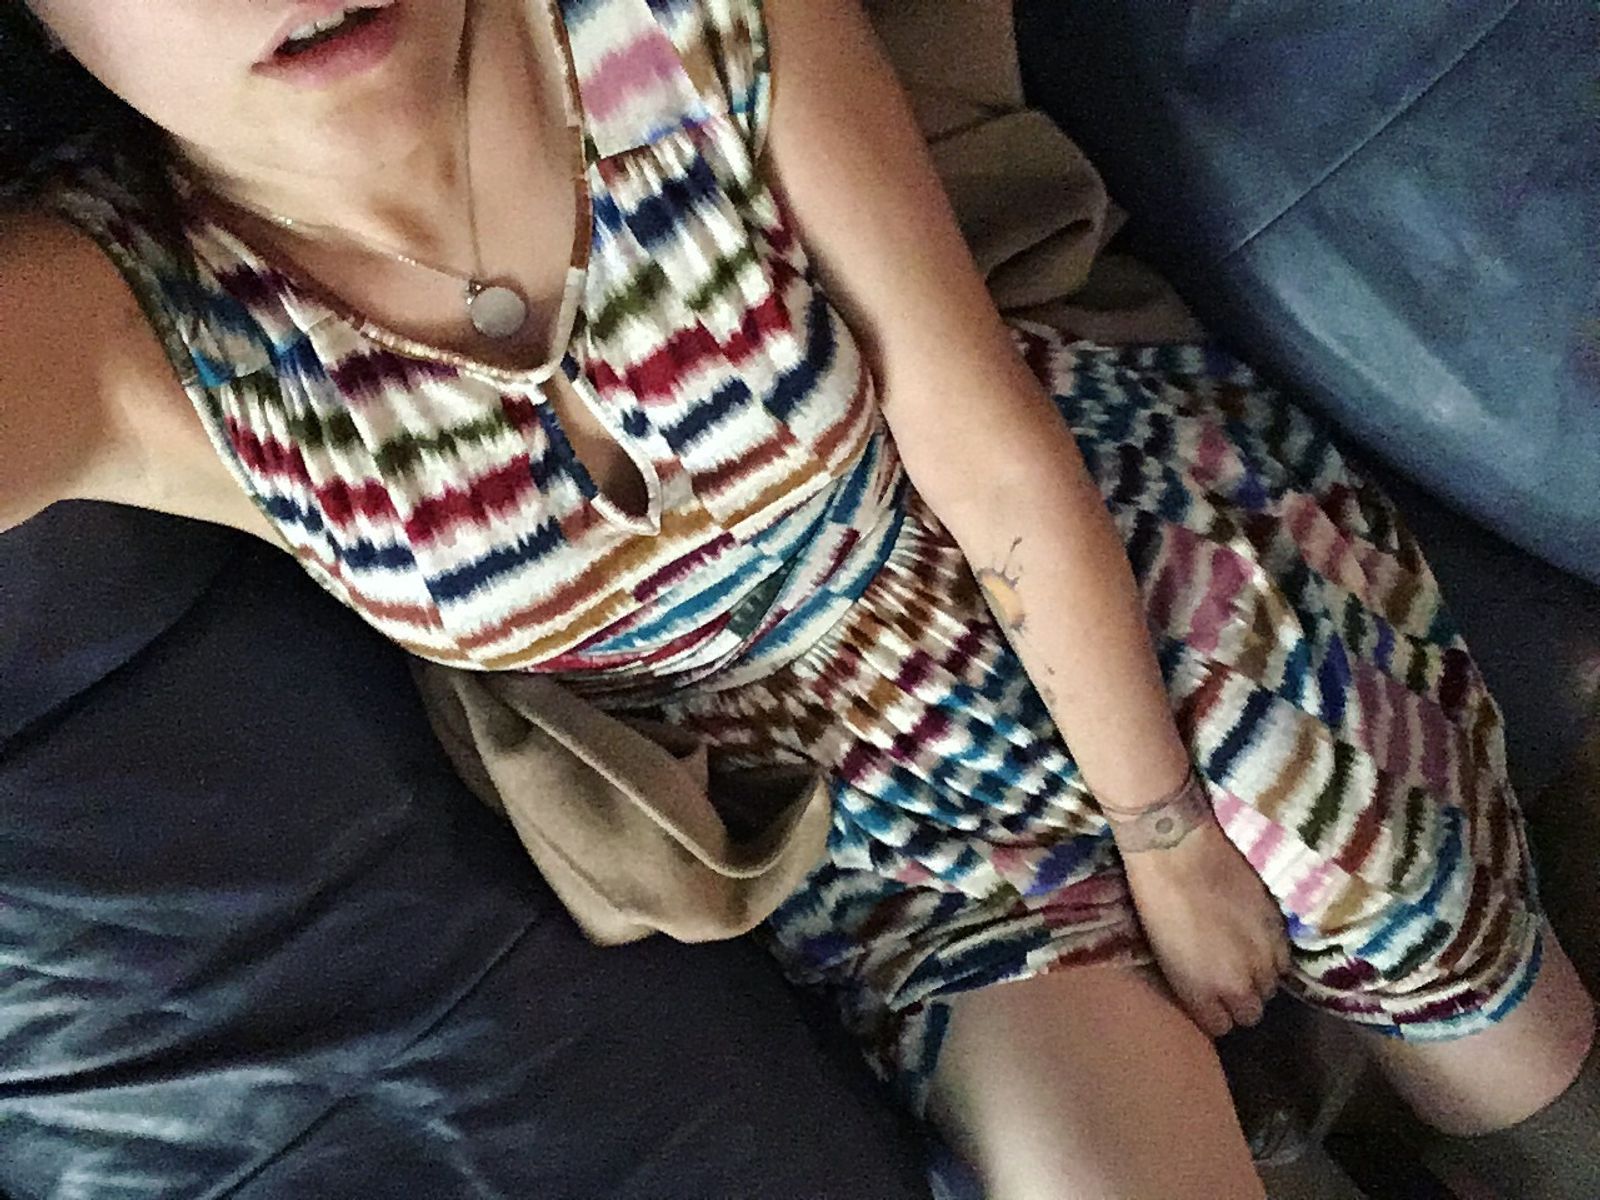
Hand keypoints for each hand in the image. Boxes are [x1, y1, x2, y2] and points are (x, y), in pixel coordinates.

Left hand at [1120, 816, 1290, 1036]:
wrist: (1178, 848)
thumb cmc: (1155, 899)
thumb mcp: (1163, 954)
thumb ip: (1192, 985)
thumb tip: (1207, 995)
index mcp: (1202, 992)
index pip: (1222, 1027)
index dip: (1215, 1011)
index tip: (1209, 996)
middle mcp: (1239, 984)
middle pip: (1251, 1012)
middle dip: (1240, 998)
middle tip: (1225, 974)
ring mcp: (1264, 957)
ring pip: (1271, 987)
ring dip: (1258, 975)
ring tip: (1240, 952)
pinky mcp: (1279, 929)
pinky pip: (1283, 959)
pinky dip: (1272, 953)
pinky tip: (1254, 935)